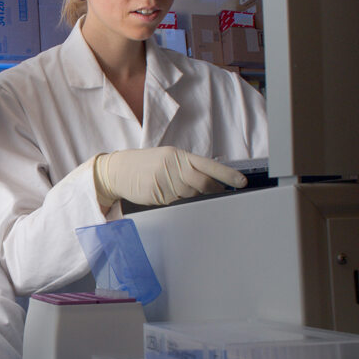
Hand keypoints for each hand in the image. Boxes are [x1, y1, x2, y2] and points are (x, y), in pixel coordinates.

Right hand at [93, 147, 246, 207]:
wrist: (117, 170)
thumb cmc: (144, 165)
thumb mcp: (166, 159)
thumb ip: (186, 168)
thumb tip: (210, 181)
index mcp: (177, 155)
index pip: (208, 165)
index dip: (226, 175)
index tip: (242, 182)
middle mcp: (172, 166)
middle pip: (202, 183)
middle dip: (213, 191)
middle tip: (220, 195)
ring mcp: (164, 181)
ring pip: (190, 195)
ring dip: (193, 198)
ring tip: (183, 193)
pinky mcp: (156, 194)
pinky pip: (175, 203)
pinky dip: (178, 203)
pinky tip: (169, 198)